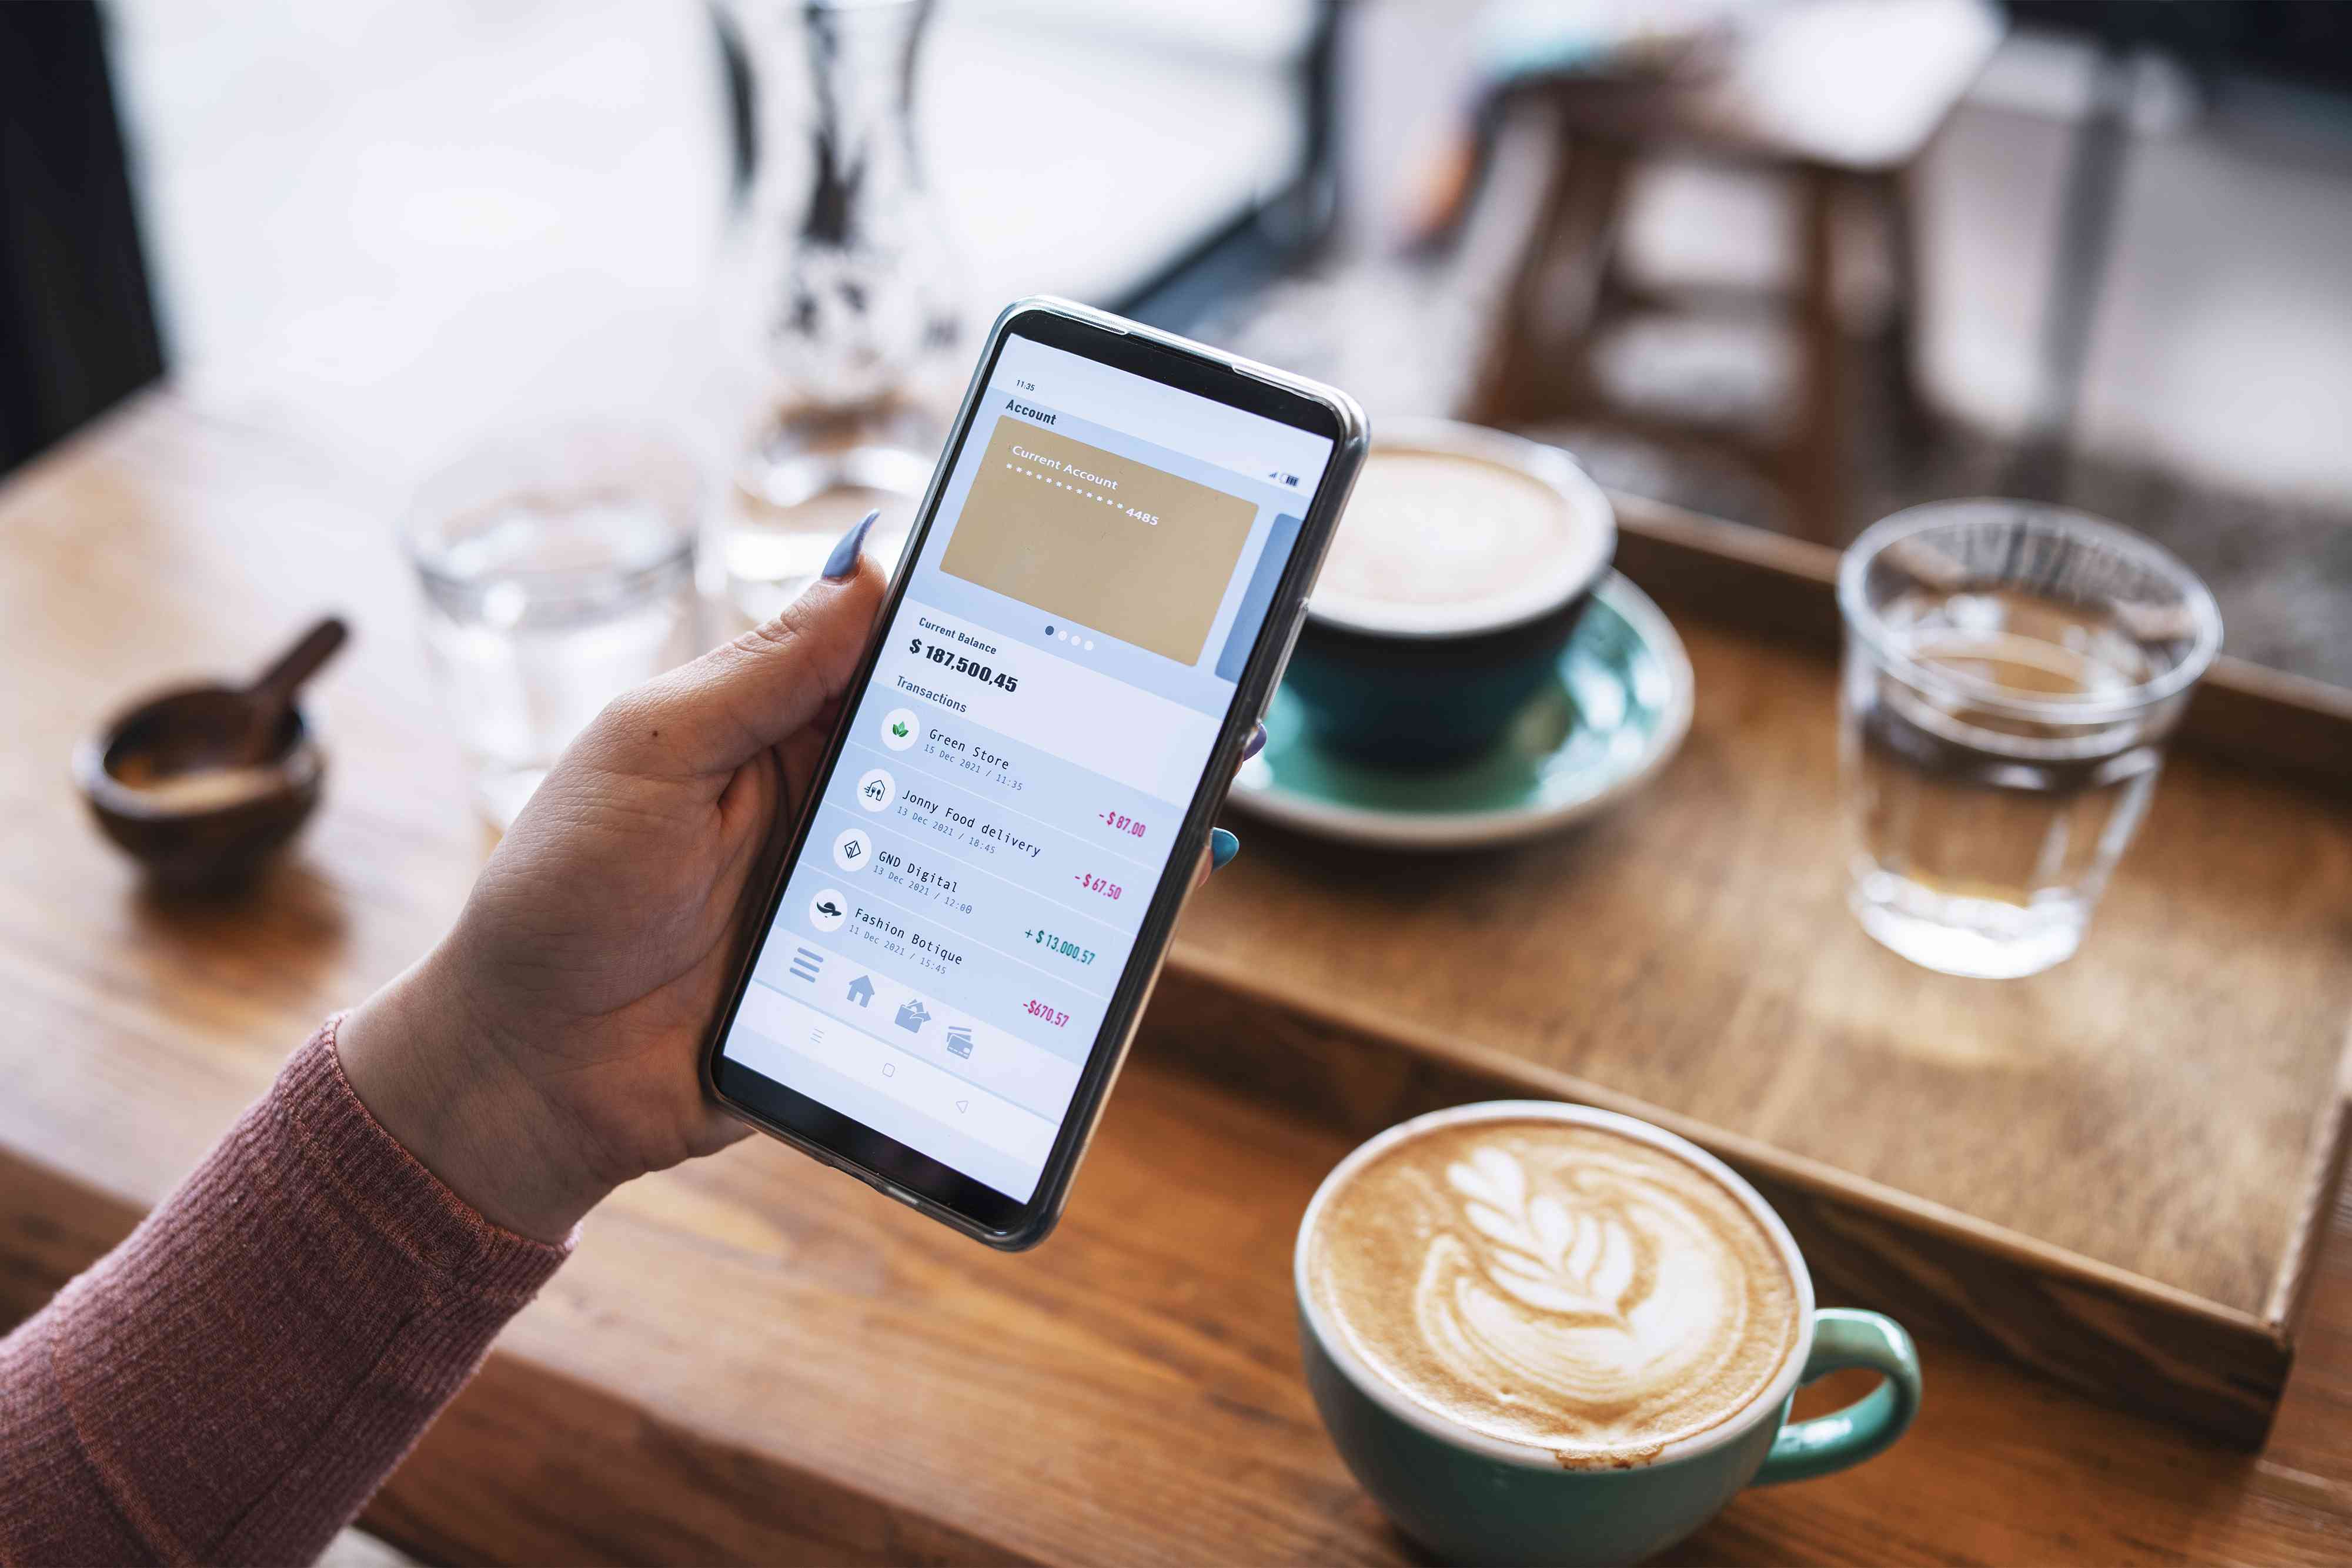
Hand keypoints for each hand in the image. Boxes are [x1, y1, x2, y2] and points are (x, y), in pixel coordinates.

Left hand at [340, 518, 1255, 1241]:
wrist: (528, 1073)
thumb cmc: (557, 898)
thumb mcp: (646, 757)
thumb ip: (759, 673)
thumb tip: (868, 571)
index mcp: (790, 721)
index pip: (923, 645)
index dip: (1011, 611)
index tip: (1108, 584)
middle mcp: (851, 797)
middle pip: (997, 743)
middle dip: (1098, 721)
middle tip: (1208, 702)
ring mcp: (879, 890)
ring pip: (1011, 841)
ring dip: (1104, 824)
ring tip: (1203, 804)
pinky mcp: (890, 978)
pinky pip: (990, 948)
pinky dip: (1067, 936)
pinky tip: (1136, 922)